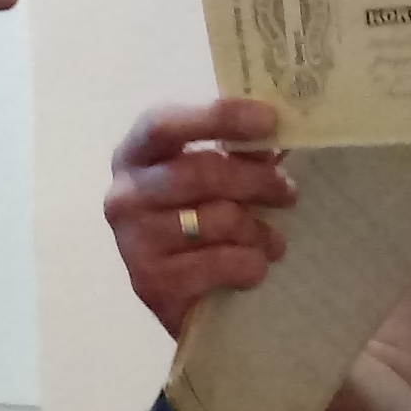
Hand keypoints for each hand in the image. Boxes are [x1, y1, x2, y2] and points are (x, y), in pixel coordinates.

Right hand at [106, 97, 295, 336]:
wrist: (179, 292)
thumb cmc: (198, 218)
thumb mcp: (210, 175)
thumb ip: (234, 152)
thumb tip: (272, 137)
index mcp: (134, 156)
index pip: (164, 125)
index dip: (217, 118)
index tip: (269, 119)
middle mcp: (123, 196)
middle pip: (200, 174)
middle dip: (256, 181)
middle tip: (287, 191)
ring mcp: (133, 242)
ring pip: (218, 220)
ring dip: (259, 230)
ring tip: (272, 240)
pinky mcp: (153, 284)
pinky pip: (222, 263)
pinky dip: (251, 265)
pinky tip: (254, 267)